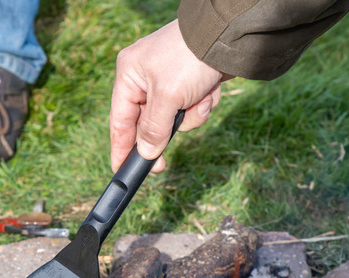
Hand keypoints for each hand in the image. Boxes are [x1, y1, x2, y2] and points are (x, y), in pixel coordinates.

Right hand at [110, 20, 226, 171]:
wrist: (229, 34)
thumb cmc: (190, 57)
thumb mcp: (168, 96)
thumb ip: (154, 128)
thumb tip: (146, 153)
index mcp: (129, 75)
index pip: (119, 121)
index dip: (120, 149)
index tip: (122, 172)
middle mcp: (145, 78)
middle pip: (149, 123)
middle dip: (166, 131)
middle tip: (162, 164)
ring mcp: (169, 80)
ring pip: (174, 119)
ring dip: (190, 116)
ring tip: (200, 99)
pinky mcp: (190, 83)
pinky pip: (191, 108)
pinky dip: (202, 105)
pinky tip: (210, 90)